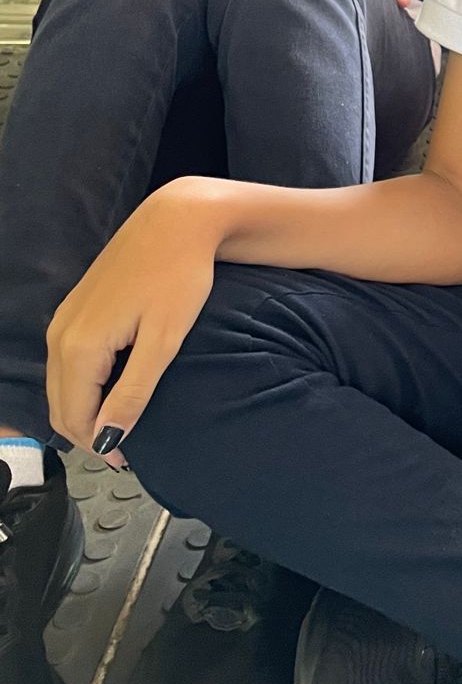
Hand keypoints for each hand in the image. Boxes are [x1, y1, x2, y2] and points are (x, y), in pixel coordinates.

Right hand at [46, 184, 219, 466]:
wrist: (177, 221)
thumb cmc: (179, 275)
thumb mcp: (164, 340)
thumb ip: (134, 392)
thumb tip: (108, 439)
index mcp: (79, 346)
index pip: (74, 417)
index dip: (99, 446)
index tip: (130, 462)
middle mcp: (60, 334)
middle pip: (60, 405)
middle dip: (88, 433)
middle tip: (126, 451)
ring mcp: (64, 319)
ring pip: (61, 384)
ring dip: (84, 411)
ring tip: (122, 425)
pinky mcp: (76, 309)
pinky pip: (68, 362)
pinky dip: (84, 386)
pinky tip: (114, 390)